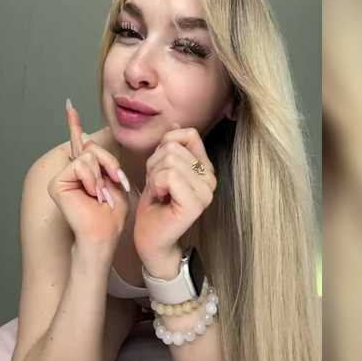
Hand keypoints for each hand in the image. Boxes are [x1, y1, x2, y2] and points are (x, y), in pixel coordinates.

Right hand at [47, 99, 130, 253]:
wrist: (104, 235)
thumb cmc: (112, 215)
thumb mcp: (115, 181)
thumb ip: (106, 160)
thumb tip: (93, 139)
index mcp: (86, 171)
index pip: (80, 142)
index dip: (74, 124)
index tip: (70, 106)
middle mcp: (72, 171)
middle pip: (93, 147)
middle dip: (109, 164)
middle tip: (113, 183)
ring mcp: (63, 176)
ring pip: (88, 155)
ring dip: (102, 174)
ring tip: (100, 195)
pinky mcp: (57, 182)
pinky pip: (80, 164)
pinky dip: (92, 179)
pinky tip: (91, 194)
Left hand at [133, 124, 216, 273]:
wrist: (150, 236)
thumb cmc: (155, 203)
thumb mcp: (160, 167)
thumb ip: (170, 146)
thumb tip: (176, 124)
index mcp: (205, 167)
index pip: (189, 134)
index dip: (165, 146)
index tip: (161, 169)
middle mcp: (211, 178)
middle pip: (174, 147)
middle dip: (155, 164)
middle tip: (157, 185)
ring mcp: (206, 191)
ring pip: (170, 160)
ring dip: (154, 175)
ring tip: (159, 192)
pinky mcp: (196, 203)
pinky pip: (170, 176)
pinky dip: (156, 184)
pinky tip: (160, 198)